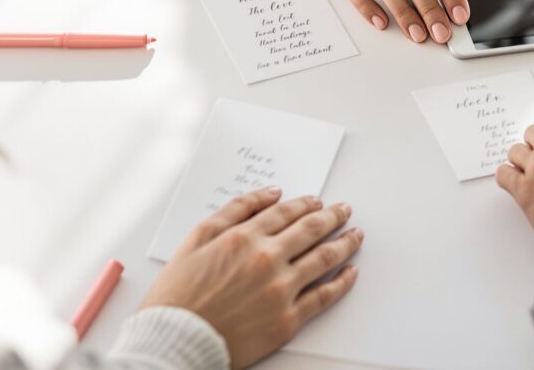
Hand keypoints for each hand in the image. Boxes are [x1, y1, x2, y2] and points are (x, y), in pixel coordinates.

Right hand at [141, 188, 363, 368]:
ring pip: (325, 258)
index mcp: (245, 237)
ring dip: (345, 242)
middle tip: (345, 210)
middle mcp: (267, 259)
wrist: (176, 340)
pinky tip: (351, 272)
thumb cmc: (179, 294)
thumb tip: (269, 193)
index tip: (318, 202)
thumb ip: (234, 210)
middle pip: (312, 230)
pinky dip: (342, 281)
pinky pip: (324, 296)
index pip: (287, 213)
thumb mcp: (197, 238)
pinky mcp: (288, 320)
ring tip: (356, 235)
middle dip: (333, 216)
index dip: (306, 205)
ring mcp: (281, 290)